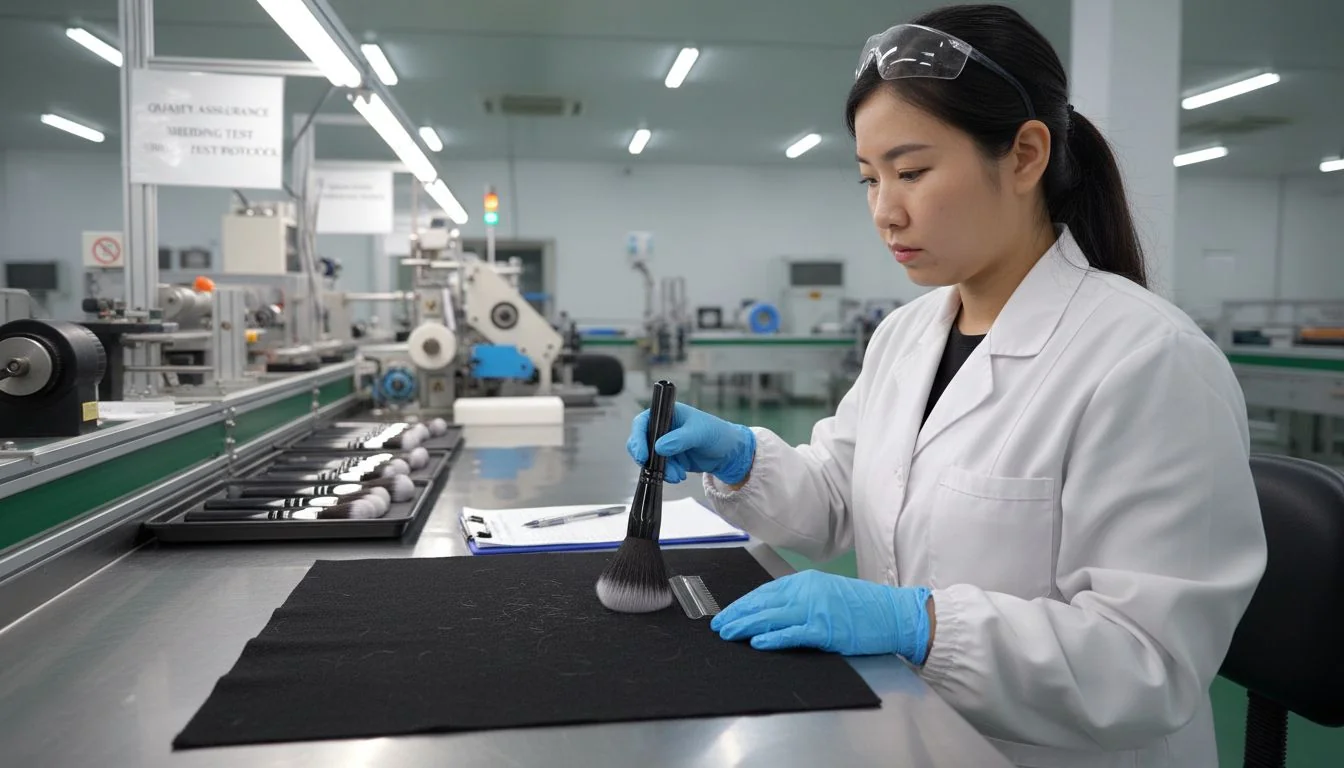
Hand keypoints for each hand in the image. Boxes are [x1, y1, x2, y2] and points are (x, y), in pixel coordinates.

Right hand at [626, 402, 754, 484]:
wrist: (728, 452)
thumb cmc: (717, 433)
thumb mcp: (699, 433)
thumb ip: (680, 439)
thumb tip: (659, 447)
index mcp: (667, 414)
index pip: (643, 422)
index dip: (638, 437)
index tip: (643, 454)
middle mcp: (663, 428)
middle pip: (641, 441)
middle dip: (645, 457)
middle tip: (651, 468)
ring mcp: (665, 444)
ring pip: (650, 459)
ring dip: (660, 469)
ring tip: (676, 474)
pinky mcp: (670, 459)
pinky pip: (660, 468)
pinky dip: (667, 474)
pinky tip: (679, 475)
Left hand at [709, 570, 932, 662]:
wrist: (894, 614)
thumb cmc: (863, 607)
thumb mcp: (827, 593)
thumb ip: (801, 599)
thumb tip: (771, 611)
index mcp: (806, 582)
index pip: (765, 592)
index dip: (743, 603)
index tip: (726, 612)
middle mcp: (807, 591)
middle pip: (763, 603)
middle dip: (737, 614)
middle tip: (718, 625)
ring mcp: (816, 610)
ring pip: (771, 617)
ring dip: (746, 625)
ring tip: (728, 633)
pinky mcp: (825, 629)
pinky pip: (793, 634)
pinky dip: (773, 637)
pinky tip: (757, 642)